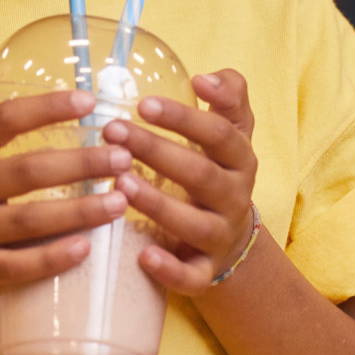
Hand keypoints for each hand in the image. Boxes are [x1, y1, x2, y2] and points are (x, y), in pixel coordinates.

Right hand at [0, 44, 129, 304]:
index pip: (4, 120)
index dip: (47, 108)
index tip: (90, 102)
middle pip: (27, 171)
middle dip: (81, 163)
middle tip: (124, 156)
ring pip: (28, 221)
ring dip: (80, 211)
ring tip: (121, 200)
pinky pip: (17, 266)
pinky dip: (53, 258)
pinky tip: (87, 247)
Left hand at [99, 68, 257, 296]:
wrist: (232, 238)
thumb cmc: (218, 169)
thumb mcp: (232, 129)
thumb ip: (229, 94)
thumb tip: (205, 77)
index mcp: (240, 159)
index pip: (217, 134)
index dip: (182, 118)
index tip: (142, 103)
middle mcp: (235, 197)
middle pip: (200, 175)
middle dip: (156, 152)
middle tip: (114, 134)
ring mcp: (220, 236)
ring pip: (193, 224)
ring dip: (157, 204)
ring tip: (120, 184)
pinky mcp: (205, 272)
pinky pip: (192, 276)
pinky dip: (170, 270)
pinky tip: (143, 255)